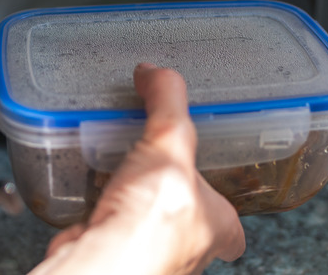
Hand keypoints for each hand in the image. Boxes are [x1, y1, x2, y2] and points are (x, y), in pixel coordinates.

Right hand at [31, 63, 245, 274]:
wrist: (99, 264)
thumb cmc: (148, 224)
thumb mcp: (169, 141)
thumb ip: (167, 101)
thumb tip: (156, 72)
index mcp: (217, 226)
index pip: (233, 219)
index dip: (224, 199)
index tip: (215, 179)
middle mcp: (188, 247)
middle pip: (189, 215)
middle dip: (174, 190)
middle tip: (160, 159)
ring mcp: (150, 253)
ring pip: (149, 221)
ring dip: (137, 197)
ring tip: (124, 163)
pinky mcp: (114, 251)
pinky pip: (113, 224)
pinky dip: (103, 206)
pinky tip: (94, 186)